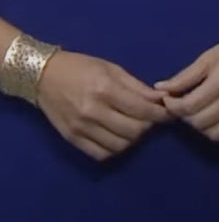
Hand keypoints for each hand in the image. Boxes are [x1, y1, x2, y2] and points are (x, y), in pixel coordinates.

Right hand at [37, 51, 169, 161]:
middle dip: (149, 126)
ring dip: (133, 138)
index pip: (142, 110)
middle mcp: (93, 112)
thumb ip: (137, 87)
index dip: (161, 114)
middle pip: (134, 131)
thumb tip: (161, 99)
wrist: (45, 76)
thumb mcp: (113, 69)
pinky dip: (114, 148)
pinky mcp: (72, 140)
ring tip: (134, 125)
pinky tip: (117, 135)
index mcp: (105, 90)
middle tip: (151, 118)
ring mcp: (81, 128)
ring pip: (120, 145)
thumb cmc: (82, 67)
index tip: (170, 112)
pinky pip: (101, 154)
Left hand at [155, 25, 218, 143]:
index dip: (173, 106)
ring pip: (213, 134)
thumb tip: (160, 89)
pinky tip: (215, 118)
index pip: (189, 105)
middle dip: (185, 117)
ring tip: (199, 113)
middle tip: (184, 105)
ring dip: (200, 127)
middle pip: (199, 122)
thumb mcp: (210, 55)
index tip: (169, 99)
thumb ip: (186, 75)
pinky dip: (217, 131)